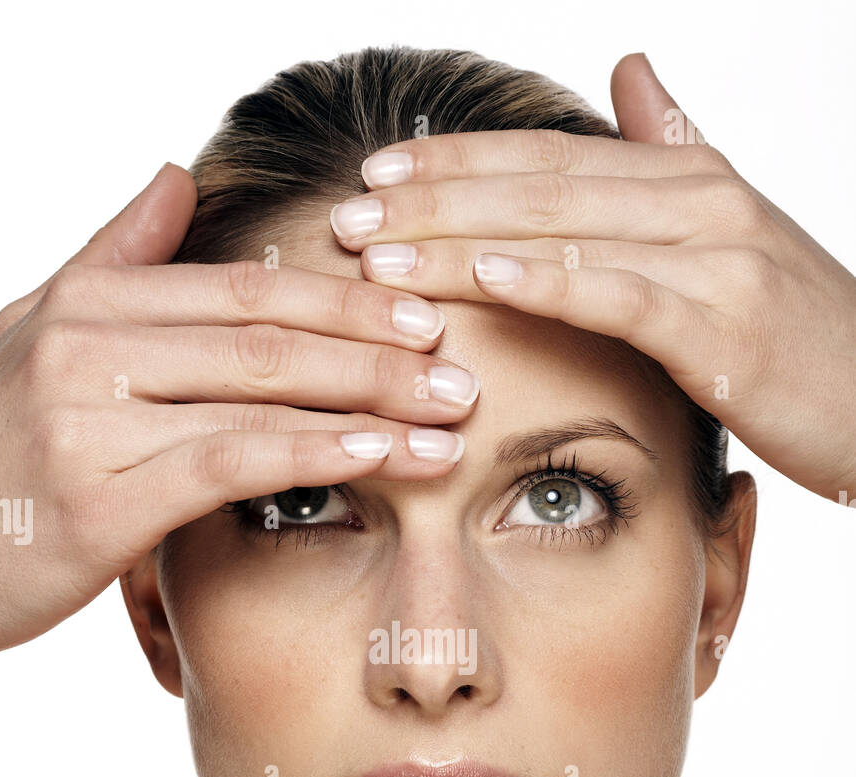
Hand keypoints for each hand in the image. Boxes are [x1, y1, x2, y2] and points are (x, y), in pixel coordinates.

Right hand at [0, 164, 475, 652]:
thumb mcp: (41, 334)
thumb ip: (117, 258)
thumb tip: (179, 178)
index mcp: (91, 299)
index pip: (246, 286)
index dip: (345, 296)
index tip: (426, 311)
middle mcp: (88, 345)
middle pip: (268, 334)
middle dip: (378, 350)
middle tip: (461, 370)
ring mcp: (88, 420)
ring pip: (259, 393)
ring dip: (368, 406)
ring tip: (446, 423)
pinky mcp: (96, 500)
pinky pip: (227, 463)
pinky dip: (311, 454)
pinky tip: (376, 455)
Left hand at [329, 53, 855, 502]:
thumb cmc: (803, 332)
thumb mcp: (736, 230)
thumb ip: (675, 149)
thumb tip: (633, 70)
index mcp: (688, 177)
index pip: (550, 157)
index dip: (458, 161)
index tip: (378, 173)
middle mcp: (698, 200)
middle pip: (538, 187)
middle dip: (433, 200)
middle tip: (347, 215)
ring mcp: (714, 258)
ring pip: (563, 235)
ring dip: (459, 240)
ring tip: (378, 253)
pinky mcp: (723, 326)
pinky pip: (619, 296)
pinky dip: (548, 282)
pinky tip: (481, 279)